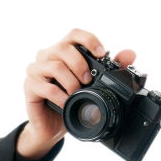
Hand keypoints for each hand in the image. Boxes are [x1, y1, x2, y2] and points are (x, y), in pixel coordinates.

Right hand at [18, 29, 136, 158]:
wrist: (53, 126)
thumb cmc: (72, 101)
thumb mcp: (94, 85)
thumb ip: (111, 69)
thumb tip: (130, 54)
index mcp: (64, 51)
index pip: (74, 34)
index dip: (89, 40)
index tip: (102, 54)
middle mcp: (48, 56)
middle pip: (63, 48)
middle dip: (80, 64)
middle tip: (88, 80)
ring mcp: (36, 70)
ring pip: (54, 66)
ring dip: (71, 81)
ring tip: (77, 93)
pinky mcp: (30, 86)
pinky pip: (46, 87)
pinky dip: (61, 97)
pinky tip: (67, 103)